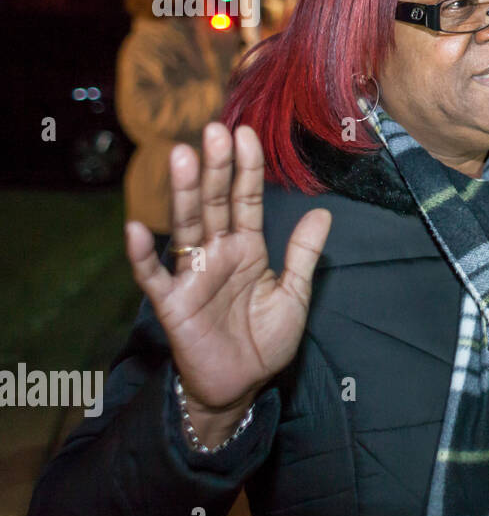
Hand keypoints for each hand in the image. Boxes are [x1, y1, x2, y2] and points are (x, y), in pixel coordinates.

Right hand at [125, 123, 330, 445]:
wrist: (240, 386)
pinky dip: (142, 254)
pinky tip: (137, 228)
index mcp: (246, 248)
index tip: (247, 134)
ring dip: (184, 193)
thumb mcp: (293, 295)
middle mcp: (216, 253)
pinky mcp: (171, 303)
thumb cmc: (264, 340)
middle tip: (214, 130)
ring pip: (186, 226)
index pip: (245, 199)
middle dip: (216, 167)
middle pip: (215, 203)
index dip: (247, 169)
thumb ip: (303, 254)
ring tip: (182, 157)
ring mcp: (191, 275)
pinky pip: (152, 276)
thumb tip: (324, 212)